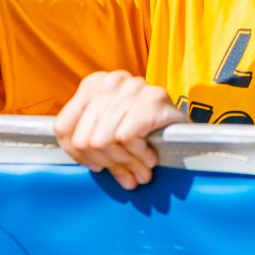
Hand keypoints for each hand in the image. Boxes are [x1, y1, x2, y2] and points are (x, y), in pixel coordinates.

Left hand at [52, 70, 185, 189]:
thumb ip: (88, 140)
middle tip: (123, 173)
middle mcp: (111, 81)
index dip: (77, 154)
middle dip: (105, 162)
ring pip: (104, 140)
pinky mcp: (153, 98)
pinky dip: (138, 155)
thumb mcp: (109, 129)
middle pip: (84, 138)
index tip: (96, 165)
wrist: (190, 128)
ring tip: (139, 171)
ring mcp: (133, 86)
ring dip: (124, 163)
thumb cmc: (145, 131)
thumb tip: (83, 164)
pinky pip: (127, 137)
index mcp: (93, 84)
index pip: (64, 127)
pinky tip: (150, 158)